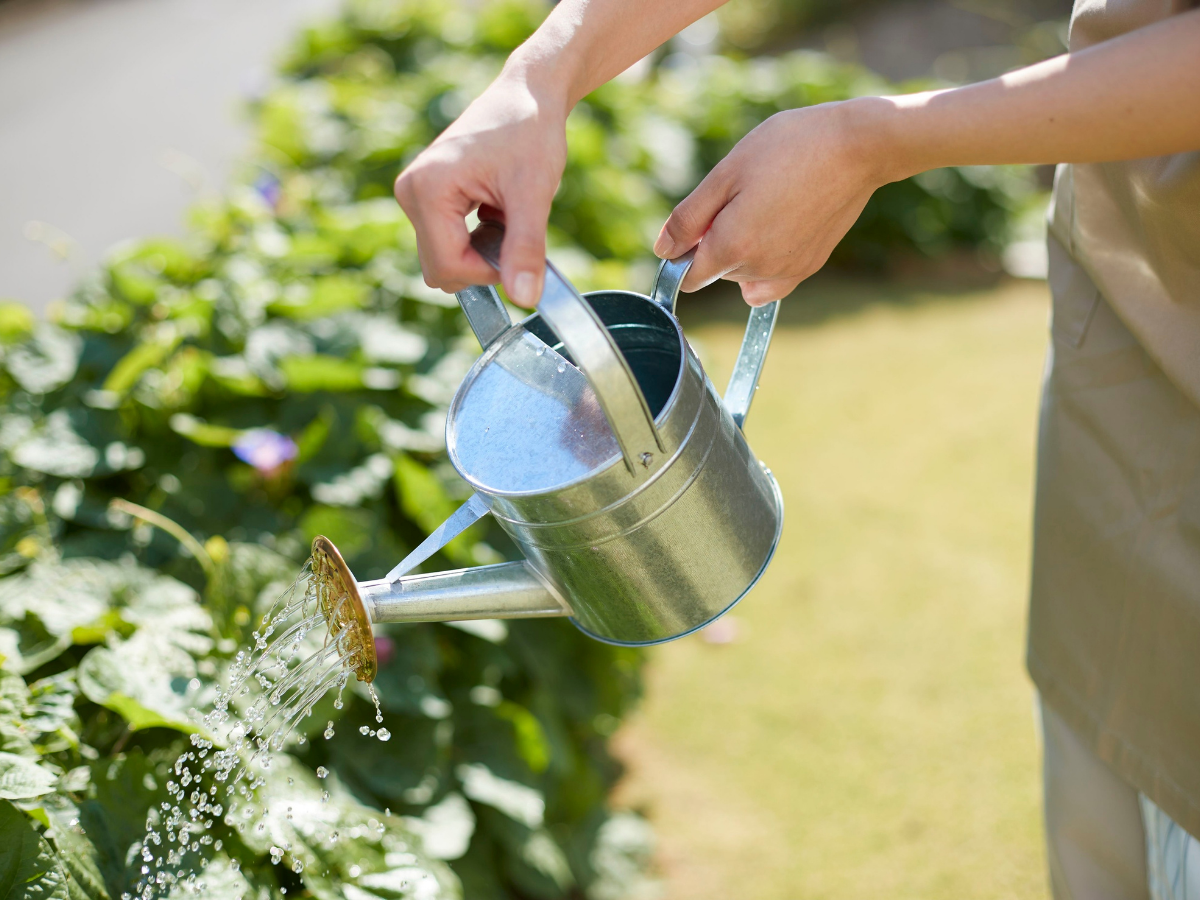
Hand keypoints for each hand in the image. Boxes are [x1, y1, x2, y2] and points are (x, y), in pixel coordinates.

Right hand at [393, 70, 568, 306]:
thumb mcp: (534, 194)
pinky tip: (496, 209)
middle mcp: (410, 192)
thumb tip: (524, 299)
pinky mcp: (425, 196)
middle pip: (440, 269)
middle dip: (482, 263)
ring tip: (506, 212)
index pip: (447, 267)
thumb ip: (525, 249)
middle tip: (515, 226)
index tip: (520, 249)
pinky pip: (447, 243)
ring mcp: (414, 194)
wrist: (527, 94)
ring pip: (444, 259)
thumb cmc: (530, 132)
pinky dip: (477, 239)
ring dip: (481, 250)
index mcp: (426, 190)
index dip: (489, 273)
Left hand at [654, 99, 893, 305]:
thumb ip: (689, 217)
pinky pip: (771, 282)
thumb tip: (663, 250)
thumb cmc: (788, 148)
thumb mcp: (727, 173)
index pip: (688, 276)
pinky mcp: (810, 267)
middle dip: (717, 242)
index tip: (698, 222)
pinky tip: (778, 229)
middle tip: (744, 194)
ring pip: (744, 275)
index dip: (683, 251)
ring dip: (743, 249)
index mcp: (733, 246)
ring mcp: (788, 272)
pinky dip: (765, 264)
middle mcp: (759, 269)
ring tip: (768, 202)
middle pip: (716, 272)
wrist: (857, 147)